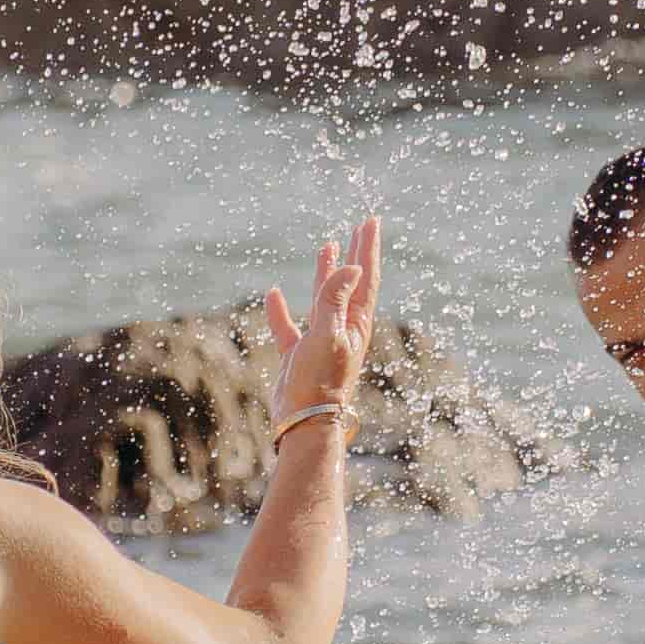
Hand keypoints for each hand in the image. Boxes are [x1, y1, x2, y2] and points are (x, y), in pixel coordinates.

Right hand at [263, 211, 382, 425]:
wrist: (304, 422)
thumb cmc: (320, 380)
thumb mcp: (329, 334)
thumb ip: (336, 299)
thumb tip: (354, 266)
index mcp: (355, 323)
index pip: (365, 277)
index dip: (367, 248)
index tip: (370, 221)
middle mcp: (341, 328)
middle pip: (351, 282)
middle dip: (355, 254)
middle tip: (360, 228)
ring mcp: (320, 341)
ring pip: (323, 298)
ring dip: (326, 273)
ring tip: (327, 247)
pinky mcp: (298, 355)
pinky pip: (289, 326)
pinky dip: (281, 310)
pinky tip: (274, 294)